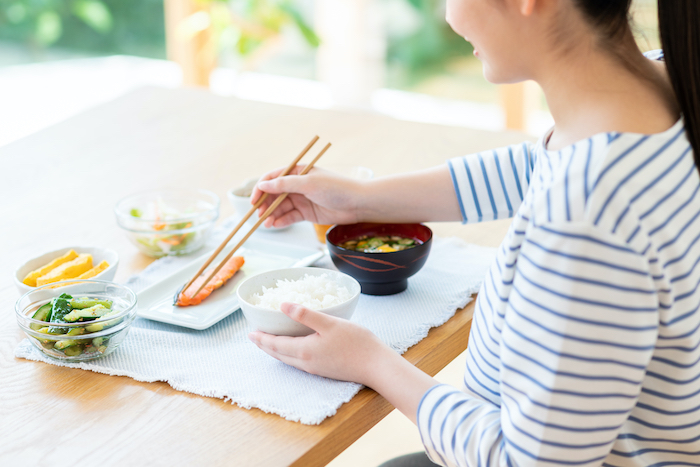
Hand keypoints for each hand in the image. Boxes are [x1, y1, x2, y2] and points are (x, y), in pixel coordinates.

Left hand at [248, 302, 392, 384]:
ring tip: (270, 343)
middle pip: (279, 355)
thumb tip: (283, 305)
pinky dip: (289, 354)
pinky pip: (299, 362)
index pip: (275, 345)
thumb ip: (305, 315)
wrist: (376, 366)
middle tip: (255, 337)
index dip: (261, 339)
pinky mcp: (324, 370)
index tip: (250, 333)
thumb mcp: (330, 323)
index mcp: (304, 350)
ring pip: (289, 360)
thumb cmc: (356, 342)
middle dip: (265, 346)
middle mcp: (307, 362)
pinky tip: (294, 349)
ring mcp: (316, 368)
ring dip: (276, 351)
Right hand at [250, 166, 365, 227]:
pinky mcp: (306, 213)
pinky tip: (276, 225)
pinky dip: (282, 221)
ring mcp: (302, 199)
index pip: (273, 178)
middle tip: (259, 216)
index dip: (261, 188)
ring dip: (272, 215)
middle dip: (265, 205)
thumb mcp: (309, 183)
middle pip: (274, 194)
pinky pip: (290, 217)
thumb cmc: (336, 188)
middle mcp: (298, 185)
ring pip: (281, 207)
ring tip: (266, 224)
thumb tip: (262, 185)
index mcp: (298, 172)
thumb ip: (285, 184)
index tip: (254, 200)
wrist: (357, 204)